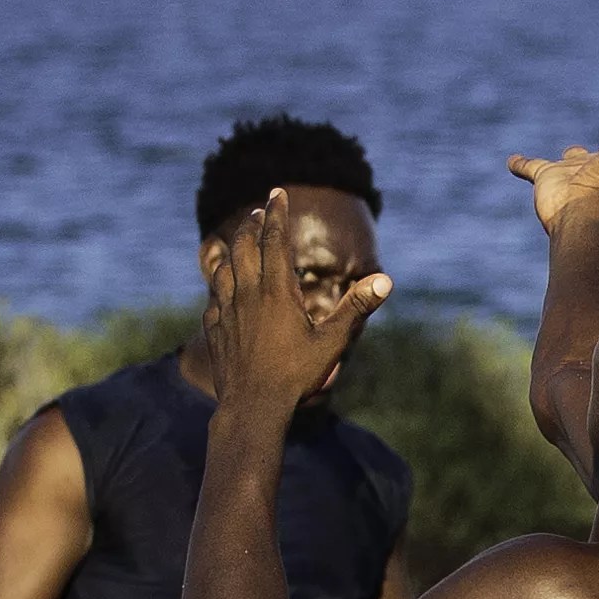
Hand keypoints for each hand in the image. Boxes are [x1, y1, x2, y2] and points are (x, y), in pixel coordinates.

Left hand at [202, 193, 388, 415]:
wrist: (251, 406)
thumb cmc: (296, 375)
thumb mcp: (332, 342)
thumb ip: (357, 307)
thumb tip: (385, 280)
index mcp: (277, 290)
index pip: (274, 239)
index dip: (276, 213)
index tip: (277, 192)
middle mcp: (247, 293)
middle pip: (244, 246)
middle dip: (252, 224)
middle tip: (258, 211)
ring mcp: (226, 309)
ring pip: (224, 267)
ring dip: (232, 248)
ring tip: (238, 240)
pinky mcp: (214, 327)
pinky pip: (213, 295)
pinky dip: (218, 282)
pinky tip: (222, 285)